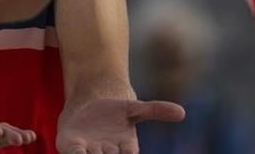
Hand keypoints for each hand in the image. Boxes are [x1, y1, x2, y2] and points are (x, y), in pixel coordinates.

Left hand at [57, 98, 185, 153]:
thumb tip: (182, 113)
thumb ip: (156, 110)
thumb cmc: (114, 112)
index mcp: (126, 150)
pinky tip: (79, 151)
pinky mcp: (72, 146)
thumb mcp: (135, 108)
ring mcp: (89, 152)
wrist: (88, 106)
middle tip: (112, 153)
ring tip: (97, 153)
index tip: (130, 153)